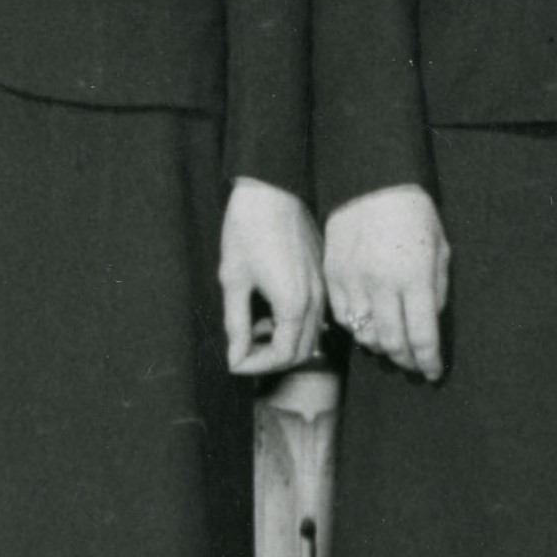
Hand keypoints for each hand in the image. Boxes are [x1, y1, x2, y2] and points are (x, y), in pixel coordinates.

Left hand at [217, 178, 325, 377]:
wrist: (272, 190)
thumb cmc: (248, 229)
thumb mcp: (234, 280)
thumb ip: (237, 324)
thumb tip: (236, 357)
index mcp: (294, 304)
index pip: (283, 356)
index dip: (257, 366)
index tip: (235, 360)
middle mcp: (316, 300)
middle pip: (302, 352)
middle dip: (272, 360)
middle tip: (244, 351)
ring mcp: (323, 287)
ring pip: (311, 335)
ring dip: (284, 343)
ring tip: (255, 331)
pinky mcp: (322, 276)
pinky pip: (315, 315)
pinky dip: (294, 325)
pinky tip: (270, 311)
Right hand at [323, 183, 449, 378]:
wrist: (371, 182)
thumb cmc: (413, 214)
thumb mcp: (439, 249)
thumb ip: (436, 290)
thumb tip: (429, 323)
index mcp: (414, 278)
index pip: (422, 337)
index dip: (428, 361)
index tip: (433, 372)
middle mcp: (382, 285)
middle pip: (392, 343)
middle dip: (407, 361)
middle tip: (414, 364)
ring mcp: (353, 281)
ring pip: (365, 335)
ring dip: (381, 348)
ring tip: (392, 347)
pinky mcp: (333, 276)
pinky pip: (344, 318)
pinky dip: (357, 329)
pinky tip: (368, 326)